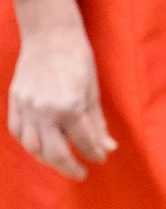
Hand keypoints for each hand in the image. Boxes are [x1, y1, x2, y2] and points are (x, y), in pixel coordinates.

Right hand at [8, 0, 113, 180]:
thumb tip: (108, 147)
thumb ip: (97, 121)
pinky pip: (19, 133)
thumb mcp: (93, 89)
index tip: (101, 158)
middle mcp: (45, 111)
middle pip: (55, 152)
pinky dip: (30, 145)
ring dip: (48, 160)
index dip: (94, 153)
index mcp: (70, 106)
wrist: (49, 34)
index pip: (84, 141)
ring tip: (63, 163)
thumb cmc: (78, 58)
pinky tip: (41, 148)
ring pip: (34, 147)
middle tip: (81, 173)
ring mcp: (26, 108)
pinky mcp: (14, 103)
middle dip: (70, 166)